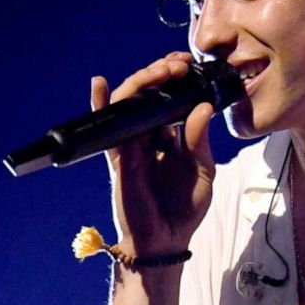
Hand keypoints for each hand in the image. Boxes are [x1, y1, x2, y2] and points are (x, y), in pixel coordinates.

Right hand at [92, 52, 218, 257]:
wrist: (165, 240)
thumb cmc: (185, 209)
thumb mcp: (203, 172)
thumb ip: (200, 141)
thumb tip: (202, 107)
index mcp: (172, 138)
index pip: (171, 99)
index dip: (178, 79)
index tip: (189, 64)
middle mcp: (150, 137)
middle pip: (150, 95)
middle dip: (162, 74)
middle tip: (178, 64)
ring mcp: (132, 145)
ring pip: (130, 104)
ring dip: (143, 81)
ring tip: (160, 70)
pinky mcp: (118, 158)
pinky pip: (106, 129)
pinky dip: (101, 105)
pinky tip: (100, 85)